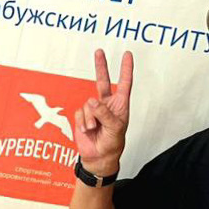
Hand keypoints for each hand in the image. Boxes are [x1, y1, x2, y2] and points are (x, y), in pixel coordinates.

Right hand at [73, 49, 131, 173]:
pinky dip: (83, 122)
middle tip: (99, 52)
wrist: (98, 157)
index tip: (127, 55)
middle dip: (101, 66)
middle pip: (102, 81)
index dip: (126, 69)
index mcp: (120, 105)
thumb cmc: (112, 144)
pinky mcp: (83, 116)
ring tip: (94, 129)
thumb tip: (93, 101)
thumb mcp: (115, 128)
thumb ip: (105, 114)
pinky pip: (80, 112)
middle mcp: (107, 104)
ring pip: (89, 104)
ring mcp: (94, 110)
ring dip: (90, 118)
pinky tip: (87, 129)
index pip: (124, 83)